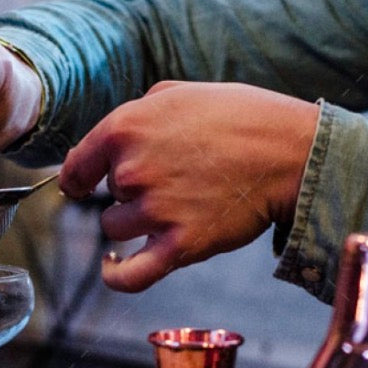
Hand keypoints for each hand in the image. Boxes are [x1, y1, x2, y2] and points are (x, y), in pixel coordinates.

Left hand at [59, 81, 319, 291]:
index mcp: (126, 128)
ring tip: (173, 205)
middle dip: (131, 190)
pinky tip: (112, 267)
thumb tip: (107, 143)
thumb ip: (137, 114)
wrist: (290, 153)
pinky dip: (115, 276)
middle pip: (106, 196)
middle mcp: (133, 171)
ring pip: (116, 228)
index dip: (78, 177)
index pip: (78, 164)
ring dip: (135, 222)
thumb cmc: (241, 118)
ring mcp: (155, 211)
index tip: (80, 185)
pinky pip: (129, 275)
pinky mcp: (180, 246)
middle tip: (175, 177)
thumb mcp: (180, 92)